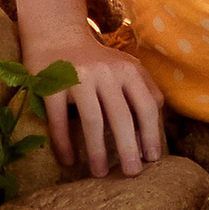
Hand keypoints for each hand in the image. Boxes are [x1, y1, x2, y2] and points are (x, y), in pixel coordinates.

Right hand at [48, 33, 164, 177]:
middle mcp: (105, 73)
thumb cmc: (97, 60)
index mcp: (128, 70)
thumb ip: (145, 89)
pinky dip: (64, 142)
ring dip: (96, 151)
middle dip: (128, 149)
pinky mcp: (52, 85)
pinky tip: (68, 160)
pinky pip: (59, 119)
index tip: (152, 159)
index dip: (151, 134)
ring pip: (92, 121)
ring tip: (99, 174)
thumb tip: (156, 124)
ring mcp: (78, 78)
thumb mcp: (126, 67)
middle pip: (121, 117)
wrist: (57, 35)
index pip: (146, 106)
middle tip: (131, 174)